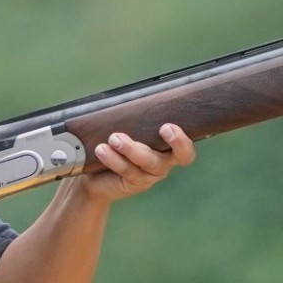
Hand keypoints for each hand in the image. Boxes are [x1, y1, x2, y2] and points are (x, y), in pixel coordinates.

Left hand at [80, 123, 196, 204]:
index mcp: (168, 148)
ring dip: (131, 148)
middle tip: (163, 128)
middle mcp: (163, 162)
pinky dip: (114, 159)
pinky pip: (127, 171)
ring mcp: (149, 175)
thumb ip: (134, 118)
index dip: (183, 141)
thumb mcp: (129, 129)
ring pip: (147, 162)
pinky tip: (102, 150)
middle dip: (172, 141)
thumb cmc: (117, 144)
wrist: (96, 175)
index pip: (186, 149)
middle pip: (176, 156)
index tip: (168, 127)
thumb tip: (127, 98)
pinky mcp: (133, 184)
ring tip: (114, 138)